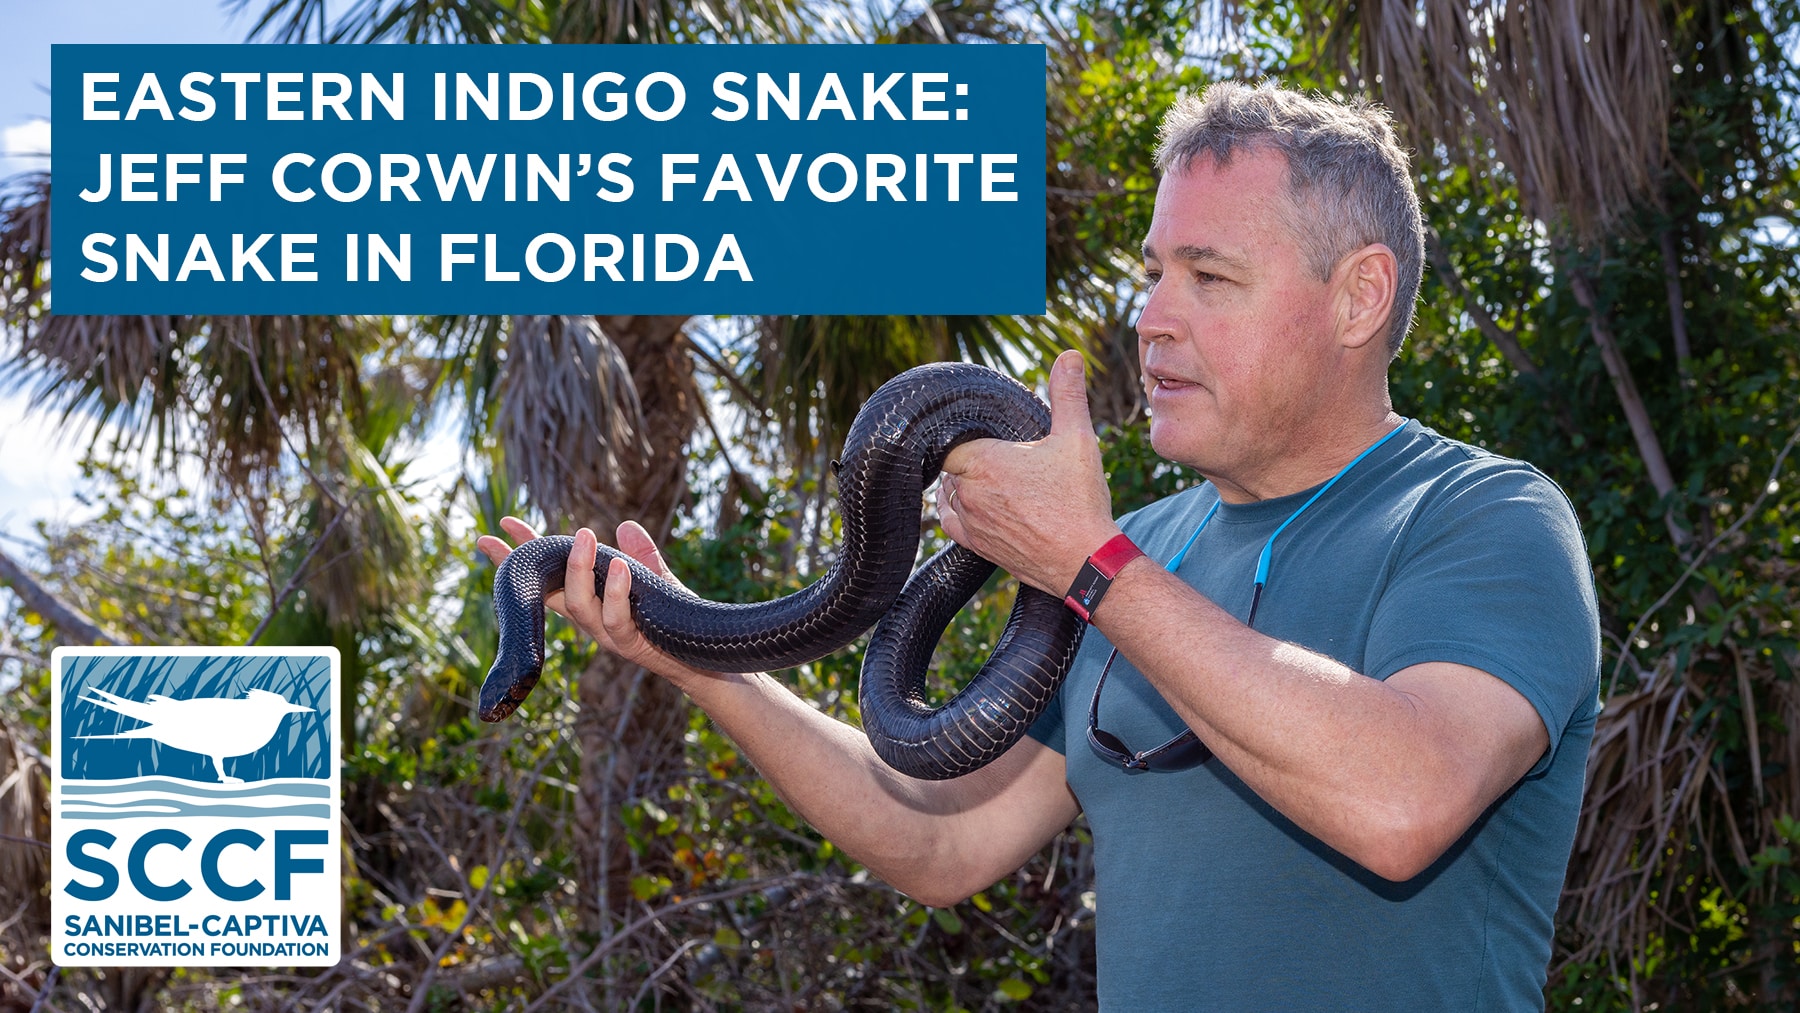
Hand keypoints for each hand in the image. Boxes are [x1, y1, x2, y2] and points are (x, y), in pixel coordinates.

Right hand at [475, 516, 719, 687]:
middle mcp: (589, 618)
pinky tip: (621, 565)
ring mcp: (605, 633)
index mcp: (588, 600)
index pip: (546, 577)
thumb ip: (640, 554)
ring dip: (578, 569)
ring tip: (583, 535)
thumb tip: (625, 525)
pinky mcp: (628, 644)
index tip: (493, 532)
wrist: (701, 655)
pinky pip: (616, 618)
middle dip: (529, 559)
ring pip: (579, 604)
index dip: (519, 557)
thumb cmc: (672, 617)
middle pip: (547, 590)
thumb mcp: (654, 579)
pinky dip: (617, 591)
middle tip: (515, 526)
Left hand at [937, 349, 1122, 593]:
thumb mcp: (1077, 438)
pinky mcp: (974, 546)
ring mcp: (968, 521)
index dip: (961, 432)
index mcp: (983, 461)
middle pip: (951, 464)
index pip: (950, 438)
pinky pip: (949, 521)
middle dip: (969, 456)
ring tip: (991, 477)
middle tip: (998, 453)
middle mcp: (967, 492)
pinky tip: (974, 503)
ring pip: (948, 492)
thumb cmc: (1079, 501)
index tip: (979, 430)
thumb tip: (1069, 356)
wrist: (1085, 561)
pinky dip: (956, 509)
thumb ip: (1067, 394)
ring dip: (963, 483)